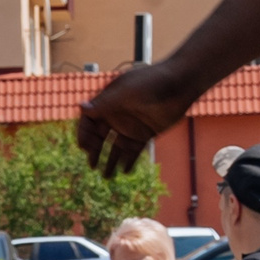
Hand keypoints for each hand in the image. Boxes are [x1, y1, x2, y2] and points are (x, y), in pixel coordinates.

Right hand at [76, 61, 192, 172]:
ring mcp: (131, 125)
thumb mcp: (126, 92)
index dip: (84, 133)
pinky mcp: (145, 133)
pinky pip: (134, 151)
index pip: (89, 120)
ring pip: (116, 147)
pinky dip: (128, 161)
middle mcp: (117, 115)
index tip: (86, 147)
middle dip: (94, 151)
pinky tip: (124, 172)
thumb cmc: (151, 83)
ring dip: (110, 161)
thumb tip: (81, 107)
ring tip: (107, 176)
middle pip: (99, 136)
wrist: (179, 84)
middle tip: (93, 166)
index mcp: (108, 102)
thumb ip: (104, 103)